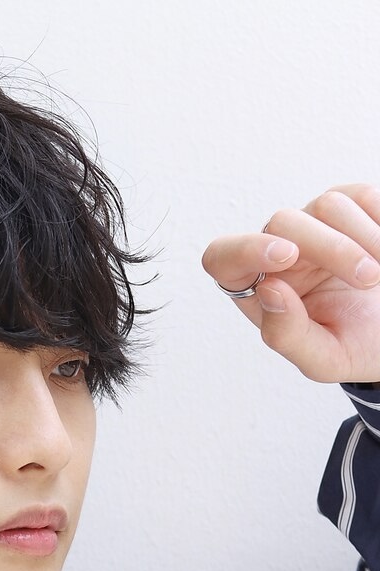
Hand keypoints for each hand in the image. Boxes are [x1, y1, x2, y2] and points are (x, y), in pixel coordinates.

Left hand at [201, 184, 379, 383]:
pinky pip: (357, 196)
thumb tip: (268, 291)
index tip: (287, 256)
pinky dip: (378, 220)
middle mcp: (279, 255)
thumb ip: (287, 334)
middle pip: (281, 222)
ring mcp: (314, 228)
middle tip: (367, 279)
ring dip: (362, 238)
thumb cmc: (356, 348)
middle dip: (331, 248)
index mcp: (259, 289)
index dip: (244, 250)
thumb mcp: (323, 359)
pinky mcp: (349, 211)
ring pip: (324, 205)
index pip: (222, 258)